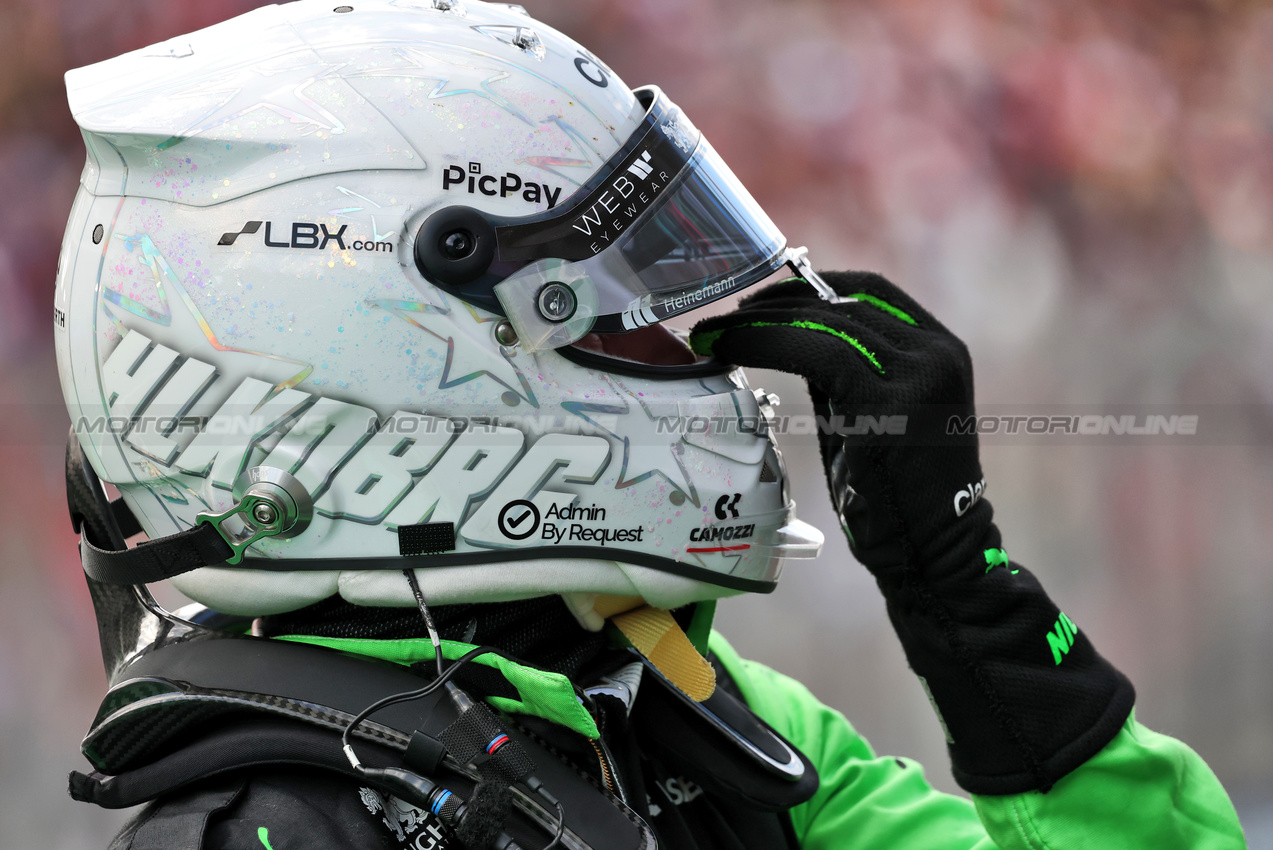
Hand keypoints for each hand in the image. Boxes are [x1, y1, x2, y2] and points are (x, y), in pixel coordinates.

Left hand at [691, 271, 1132, 794]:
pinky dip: (767, 344)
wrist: (932, 558)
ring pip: (826, 323)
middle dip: (774, 303)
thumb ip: (840, 373)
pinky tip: (731, 350)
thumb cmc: (892, 495)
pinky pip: (819, 354)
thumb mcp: (867, 414)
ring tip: (713, 333)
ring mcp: (921, 376)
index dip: (809, 285)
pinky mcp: (892, 406)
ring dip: (760, 323)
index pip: (869, 290)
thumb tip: (782, 336)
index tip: (756, 298)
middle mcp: (937, 353)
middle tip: (720, 317)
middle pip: (845, 301)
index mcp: (937, 349)